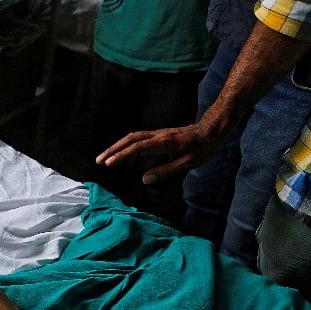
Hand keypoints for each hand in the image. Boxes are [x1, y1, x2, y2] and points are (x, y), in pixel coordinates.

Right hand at [95, 123, 223, 184]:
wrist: (212, 129)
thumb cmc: (202, 147)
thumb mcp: (188, 163)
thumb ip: (166, 171)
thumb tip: (144, 179)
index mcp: (165, 142)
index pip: (138, 147)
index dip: (121, 155)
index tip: (108, 163)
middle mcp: (158, 135)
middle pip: (130, 139)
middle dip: (113, 149)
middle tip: (99, 160)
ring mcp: (157, 133)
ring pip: (132, 137)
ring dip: (117, 146)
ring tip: (105, 157)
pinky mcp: (158, 134)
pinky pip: (138, 138)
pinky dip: (126, 145)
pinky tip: (123, 154)